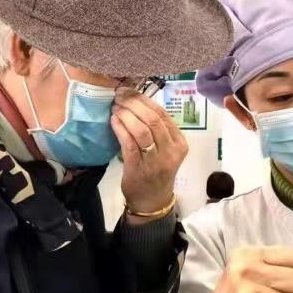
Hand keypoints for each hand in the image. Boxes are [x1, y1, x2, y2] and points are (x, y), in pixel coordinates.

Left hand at [110, 88, 187, 216]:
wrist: (152, 201)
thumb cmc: (156, 171)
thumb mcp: (165, 150)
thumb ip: (157, 130)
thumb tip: (136, 101)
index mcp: (179, 143)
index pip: (162, 114)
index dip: (144, 99)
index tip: (128, 91)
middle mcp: (171, 151)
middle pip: (152, 119)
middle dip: (133, 104)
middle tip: (119, 96)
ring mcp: (156, 161)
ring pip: (141, 130)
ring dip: (126, 115)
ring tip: (115, 107)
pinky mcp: (139, 168)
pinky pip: (129, 143)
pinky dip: (120, 128)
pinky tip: (113, 120)